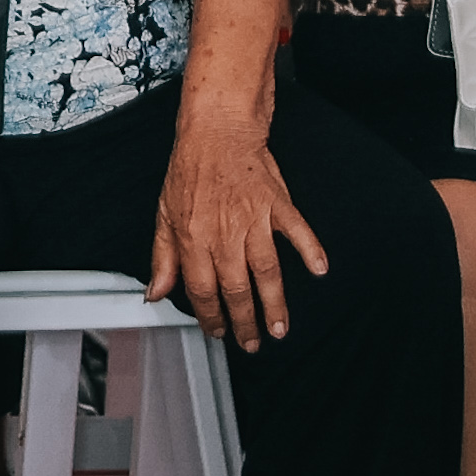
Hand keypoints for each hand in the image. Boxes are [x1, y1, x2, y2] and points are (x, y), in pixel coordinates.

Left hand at [145, 103, 326, 348]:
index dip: (209, 316)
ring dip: (274, 303)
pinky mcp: (277, 204)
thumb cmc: (190, 171)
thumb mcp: (164, 213)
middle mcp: (223, 233)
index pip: (200, 289)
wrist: (216, 131)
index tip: (218, 333)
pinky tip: (320, 270)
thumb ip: (162, 257)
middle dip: (244, 322)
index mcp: (192, 237)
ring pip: (266, 271)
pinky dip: (311, 250)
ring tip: (279, 329)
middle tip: (251, 344)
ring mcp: (253, 219)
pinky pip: (297, 231)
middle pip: (235, 288)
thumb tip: (156, 293)